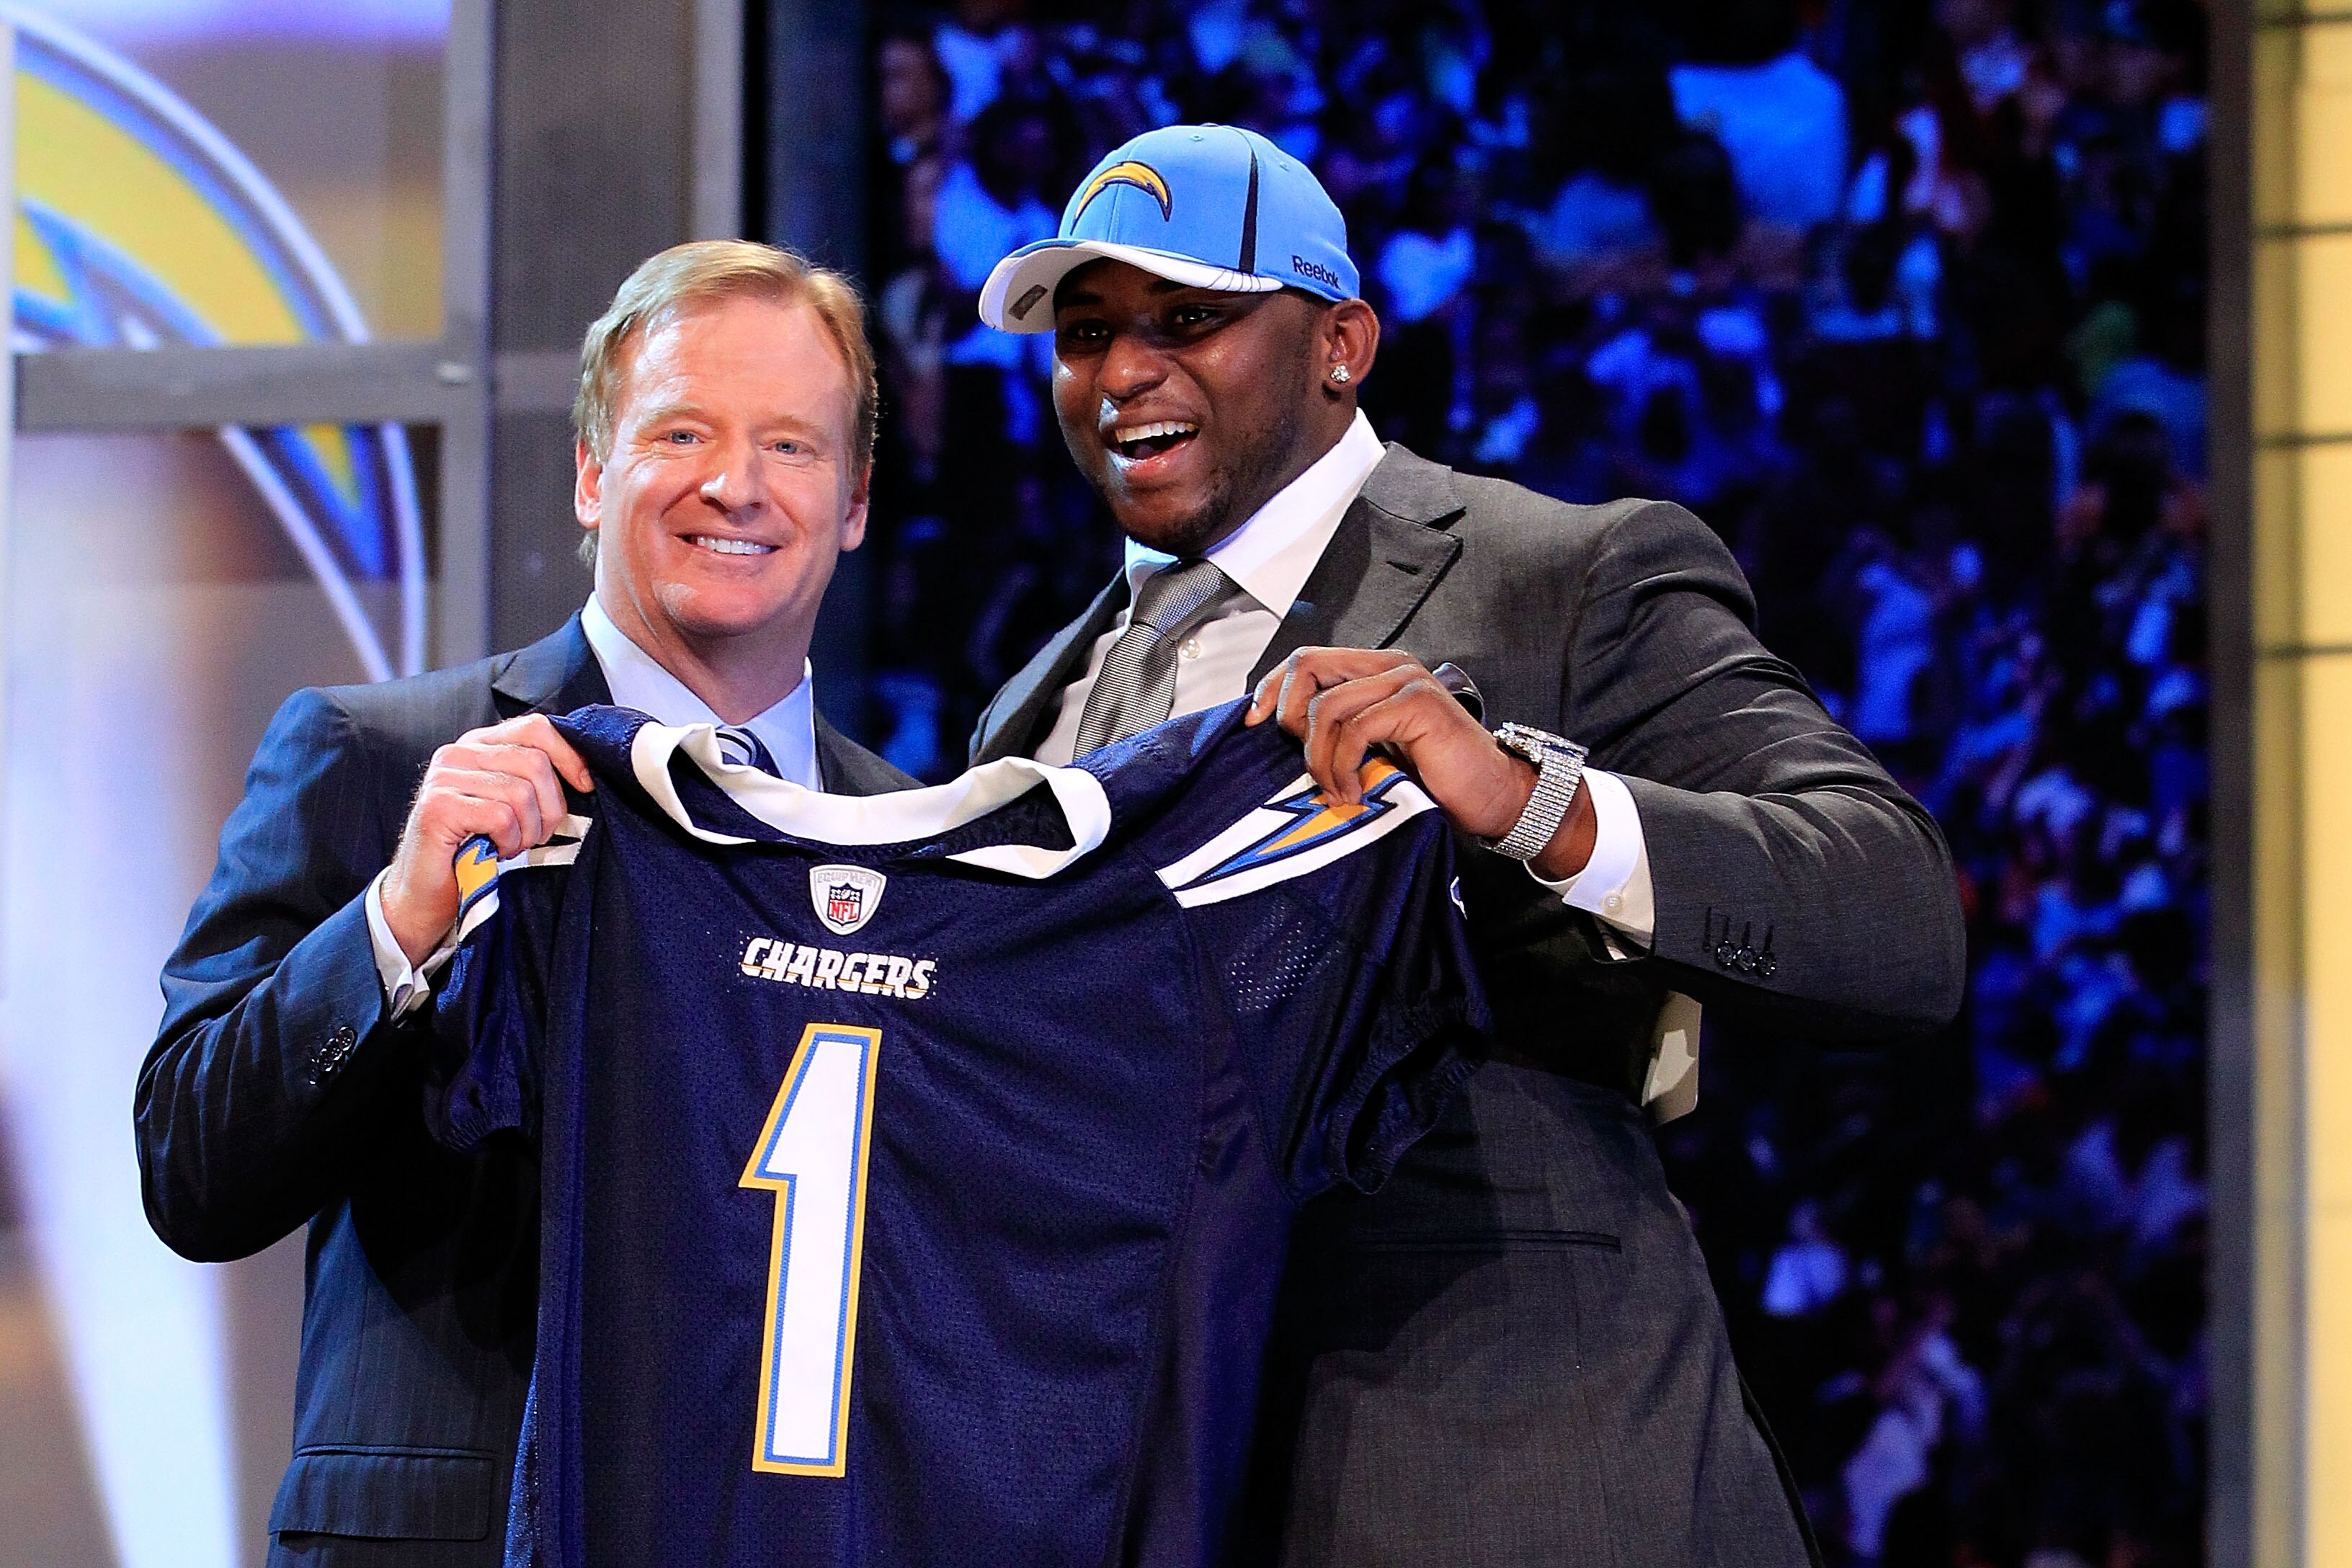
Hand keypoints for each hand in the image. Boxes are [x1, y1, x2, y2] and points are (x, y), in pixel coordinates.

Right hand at [379, 714, 593, 963]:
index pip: (536, 728)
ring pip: (521, 792)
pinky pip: (501, 816)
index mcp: (479, 744)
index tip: (586, 787)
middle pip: (535, 762)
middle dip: (550, 807)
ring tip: (511, 846)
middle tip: (537, 836)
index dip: (569, 756)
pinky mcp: (438, 807)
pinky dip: (508, 841)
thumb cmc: (477, 849)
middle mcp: (458, 753)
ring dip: (527, 831)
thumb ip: (536, 780)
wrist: (430, 894)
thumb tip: (587, 773)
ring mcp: (443, 777)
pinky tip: (494, 852)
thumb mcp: (512, 806)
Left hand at [1246, 648, 1595, 880]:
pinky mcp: (1417, 704)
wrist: (1494, 798)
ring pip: (1326, 706)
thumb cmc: (1436, 782)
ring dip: (1318, 757)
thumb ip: (1338, 734)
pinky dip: (1341, 765)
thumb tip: (1281, 738)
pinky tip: (1352, 791)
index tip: (1251, 724)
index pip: (1306, 660)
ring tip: (1335, 790)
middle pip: (1307, 665)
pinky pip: (1354, 728)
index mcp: (1376, 672)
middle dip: (1287, 716)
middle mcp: (1390, 667)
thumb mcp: (1373, 753)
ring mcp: (1405, 681)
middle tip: (1304, 764)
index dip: (1271, 688)